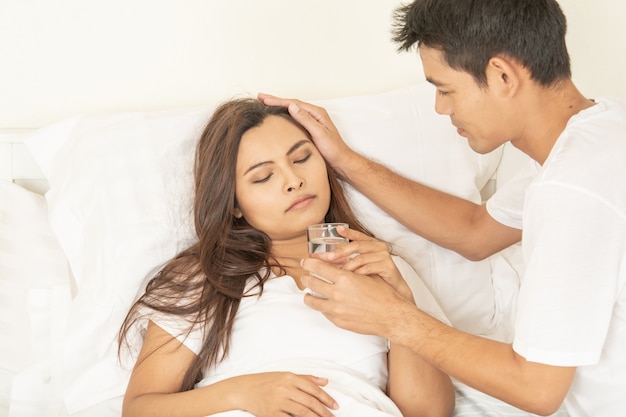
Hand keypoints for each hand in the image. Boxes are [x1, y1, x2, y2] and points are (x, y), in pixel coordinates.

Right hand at [234, 372, 337, 416]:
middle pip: (310, 402)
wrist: (244, 390)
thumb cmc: (266, 381)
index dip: (326, 398)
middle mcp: (285, 388)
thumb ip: (306, 378)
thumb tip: (325, 381)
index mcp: (290, 377)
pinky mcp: (271, 414)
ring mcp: (278, 402)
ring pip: (302, 412)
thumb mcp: (285, 376)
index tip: (335, 406)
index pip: (313, 388)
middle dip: (324, 412)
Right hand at [257, 93, 353, 174]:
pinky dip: (283, 115)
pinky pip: (294, 118)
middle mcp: (314, 115)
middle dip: (275, 100)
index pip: (293, 103)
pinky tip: (277, 117)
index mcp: (317, 113)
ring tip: (265, 103)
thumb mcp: (319, 134)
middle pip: (291, 104)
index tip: (264, 99)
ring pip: (292, 110)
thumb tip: (292, 106)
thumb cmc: (333, 149)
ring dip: (278, 106)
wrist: (341, 161)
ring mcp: (312, 121)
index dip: (277, 101)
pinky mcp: (310, 129)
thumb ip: (306, 120)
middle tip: (260, 97)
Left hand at [300, 257, 414, 337]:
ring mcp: (336, 309)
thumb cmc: (382, 294)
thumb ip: (349, 269)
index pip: (318, 267)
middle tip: (305, 275)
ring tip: (309, 293)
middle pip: (311, 282)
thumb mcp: (366, 275)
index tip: (305, 261)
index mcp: (345, 278)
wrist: (391, 316)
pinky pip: (323, 311)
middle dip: (306, 277)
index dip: (309, 262)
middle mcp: (338, 293)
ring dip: (309, 294)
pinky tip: (324, 303)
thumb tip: (335, 263)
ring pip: (312, 300)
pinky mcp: (338, 321)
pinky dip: (322, 306)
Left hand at [311, 226, 413, 301]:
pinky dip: (359, 273)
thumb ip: (346, 260)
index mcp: (371, 244)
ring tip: (338, 273)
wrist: (393, 293)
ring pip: (361, 257)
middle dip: (341, 251)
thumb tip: (325, 260)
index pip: (358, 236)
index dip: (348, 232)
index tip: (337, 229)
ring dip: (348, 265)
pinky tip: (352, 279)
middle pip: (357, 245)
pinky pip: (370, 267)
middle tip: (329, 257)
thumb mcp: (359, 267)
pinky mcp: (388, 266)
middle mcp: (378, 247)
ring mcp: (384, 256)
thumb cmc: (375, 279)